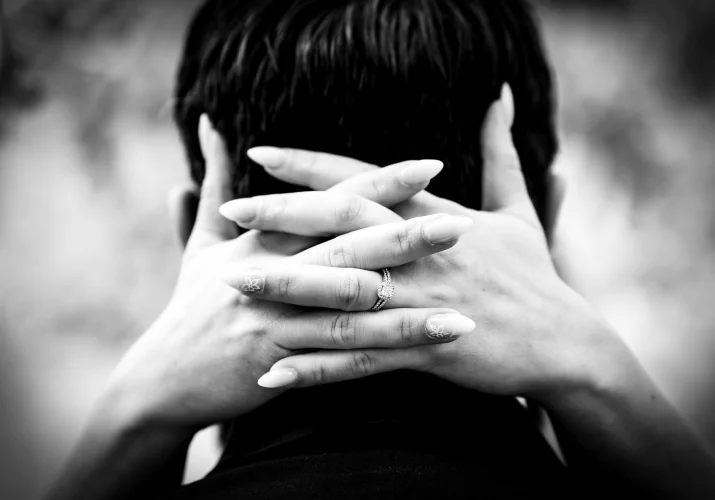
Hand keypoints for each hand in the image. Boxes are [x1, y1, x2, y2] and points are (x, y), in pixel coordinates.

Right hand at [102, 116, 474, 432]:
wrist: (163, 376)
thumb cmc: (191, 305)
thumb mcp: (202, 240)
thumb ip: (213, 179)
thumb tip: (210, 123)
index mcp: (264, 237)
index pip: (330, 202)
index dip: (379, 183)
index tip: (430, 166)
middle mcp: (271, 270)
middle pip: (346, 248)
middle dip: (406, 236)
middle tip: (464, 226)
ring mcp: (272, 315)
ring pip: (348, 307)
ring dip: (408, 307)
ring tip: (465, 307)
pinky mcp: (273, 357)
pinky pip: (336, 356)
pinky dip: (381, 353)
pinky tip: (419, 355)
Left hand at [230, 86, 629, 404]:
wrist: (564, 343)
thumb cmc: (534, 276)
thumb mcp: (520, 208)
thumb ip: (501, 152)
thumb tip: (500, 96)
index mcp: (437, 219)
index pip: (366, 183)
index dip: (313, 167)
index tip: (262, 154)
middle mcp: (424, 255)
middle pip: (347, 228)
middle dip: (285, 218)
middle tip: (230, 211)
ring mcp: (423, 303)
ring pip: (344, 294)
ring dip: (286, 290)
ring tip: (232, 286)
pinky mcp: (427, 350)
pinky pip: (361, 362)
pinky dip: (315, 368)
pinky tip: (272, 375)